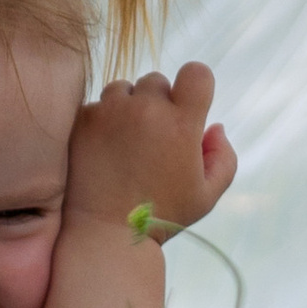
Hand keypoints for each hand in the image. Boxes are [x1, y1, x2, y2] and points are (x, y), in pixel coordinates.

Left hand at [62, 59, 236, 243]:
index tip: (188, 106)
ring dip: (128, 108)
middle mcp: (147, 110)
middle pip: (157, 81)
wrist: (106, 234)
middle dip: (158, 104)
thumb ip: (223, 157)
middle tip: (153, 140)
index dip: (196, 86)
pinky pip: (98, 105)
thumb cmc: (162, 216)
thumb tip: (214, 126)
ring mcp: (111, 112)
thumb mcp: (207, 195)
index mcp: (181, 124)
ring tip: (127, 145)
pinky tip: (105, 151)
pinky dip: (102, 121)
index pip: (197, 73)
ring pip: (124, 90)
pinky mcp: (83, 119)